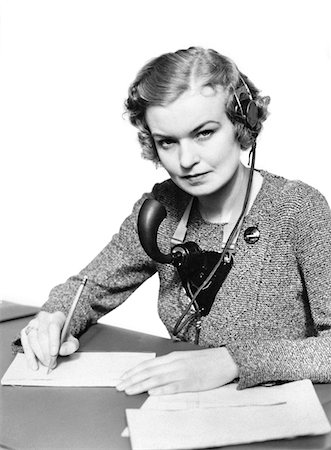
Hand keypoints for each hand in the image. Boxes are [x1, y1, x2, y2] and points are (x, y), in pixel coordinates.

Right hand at [20, 311, 78, 369]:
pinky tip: (34, 365)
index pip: (54, 326)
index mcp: (57, 317)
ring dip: (39, 354)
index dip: (53, 341)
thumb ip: (71, 345)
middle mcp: (44, 318)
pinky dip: (30, 357)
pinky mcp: (25, 331)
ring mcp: (33, 324)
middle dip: (46, 351)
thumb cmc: (63, 336)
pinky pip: (25, 345)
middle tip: (51, 362)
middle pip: (42, 334)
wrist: (54, 334)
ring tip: (46, 363)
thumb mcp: (71, 340)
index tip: (54, 354)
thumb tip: (62, 351)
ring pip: (32, 339)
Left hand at [116, 347, 238, 395]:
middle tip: (119, 386)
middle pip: (148, 372)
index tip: (122, 377)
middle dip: (131, 379)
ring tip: (128, 390)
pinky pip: (173, 387)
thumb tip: (154, 372)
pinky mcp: (191, 383)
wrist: (225, 359)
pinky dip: (161, 390)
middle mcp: (174, 364)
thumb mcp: (184, 358)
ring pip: (156, 379)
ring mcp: (182, 373)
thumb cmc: (206, 361)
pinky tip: (151, 393)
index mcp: (173, 357)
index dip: (133, 371)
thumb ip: (170, 364)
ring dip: (140, 385)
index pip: (147, 364)